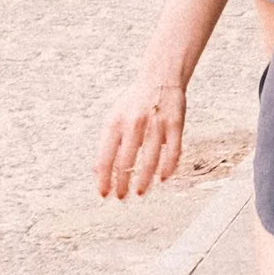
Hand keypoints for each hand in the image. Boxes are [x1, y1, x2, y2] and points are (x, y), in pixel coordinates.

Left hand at [94, 80, 185, 198]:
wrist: (160, 77)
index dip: (104, 180)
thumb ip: (106, 143)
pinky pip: (173, 151)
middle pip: (126, 162)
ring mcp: (156, 124)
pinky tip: (163, 178)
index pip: (105, 158)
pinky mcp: (176, 123)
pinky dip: (168, 167)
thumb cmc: (134, 102)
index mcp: (115, 123)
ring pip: (150, 160)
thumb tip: (97, 172)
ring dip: (144, 180)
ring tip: (140, 192)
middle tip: (122, 197)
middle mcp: (134, 124)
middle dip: (123, 184)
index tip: (104, 194)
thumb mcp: (113, 117)